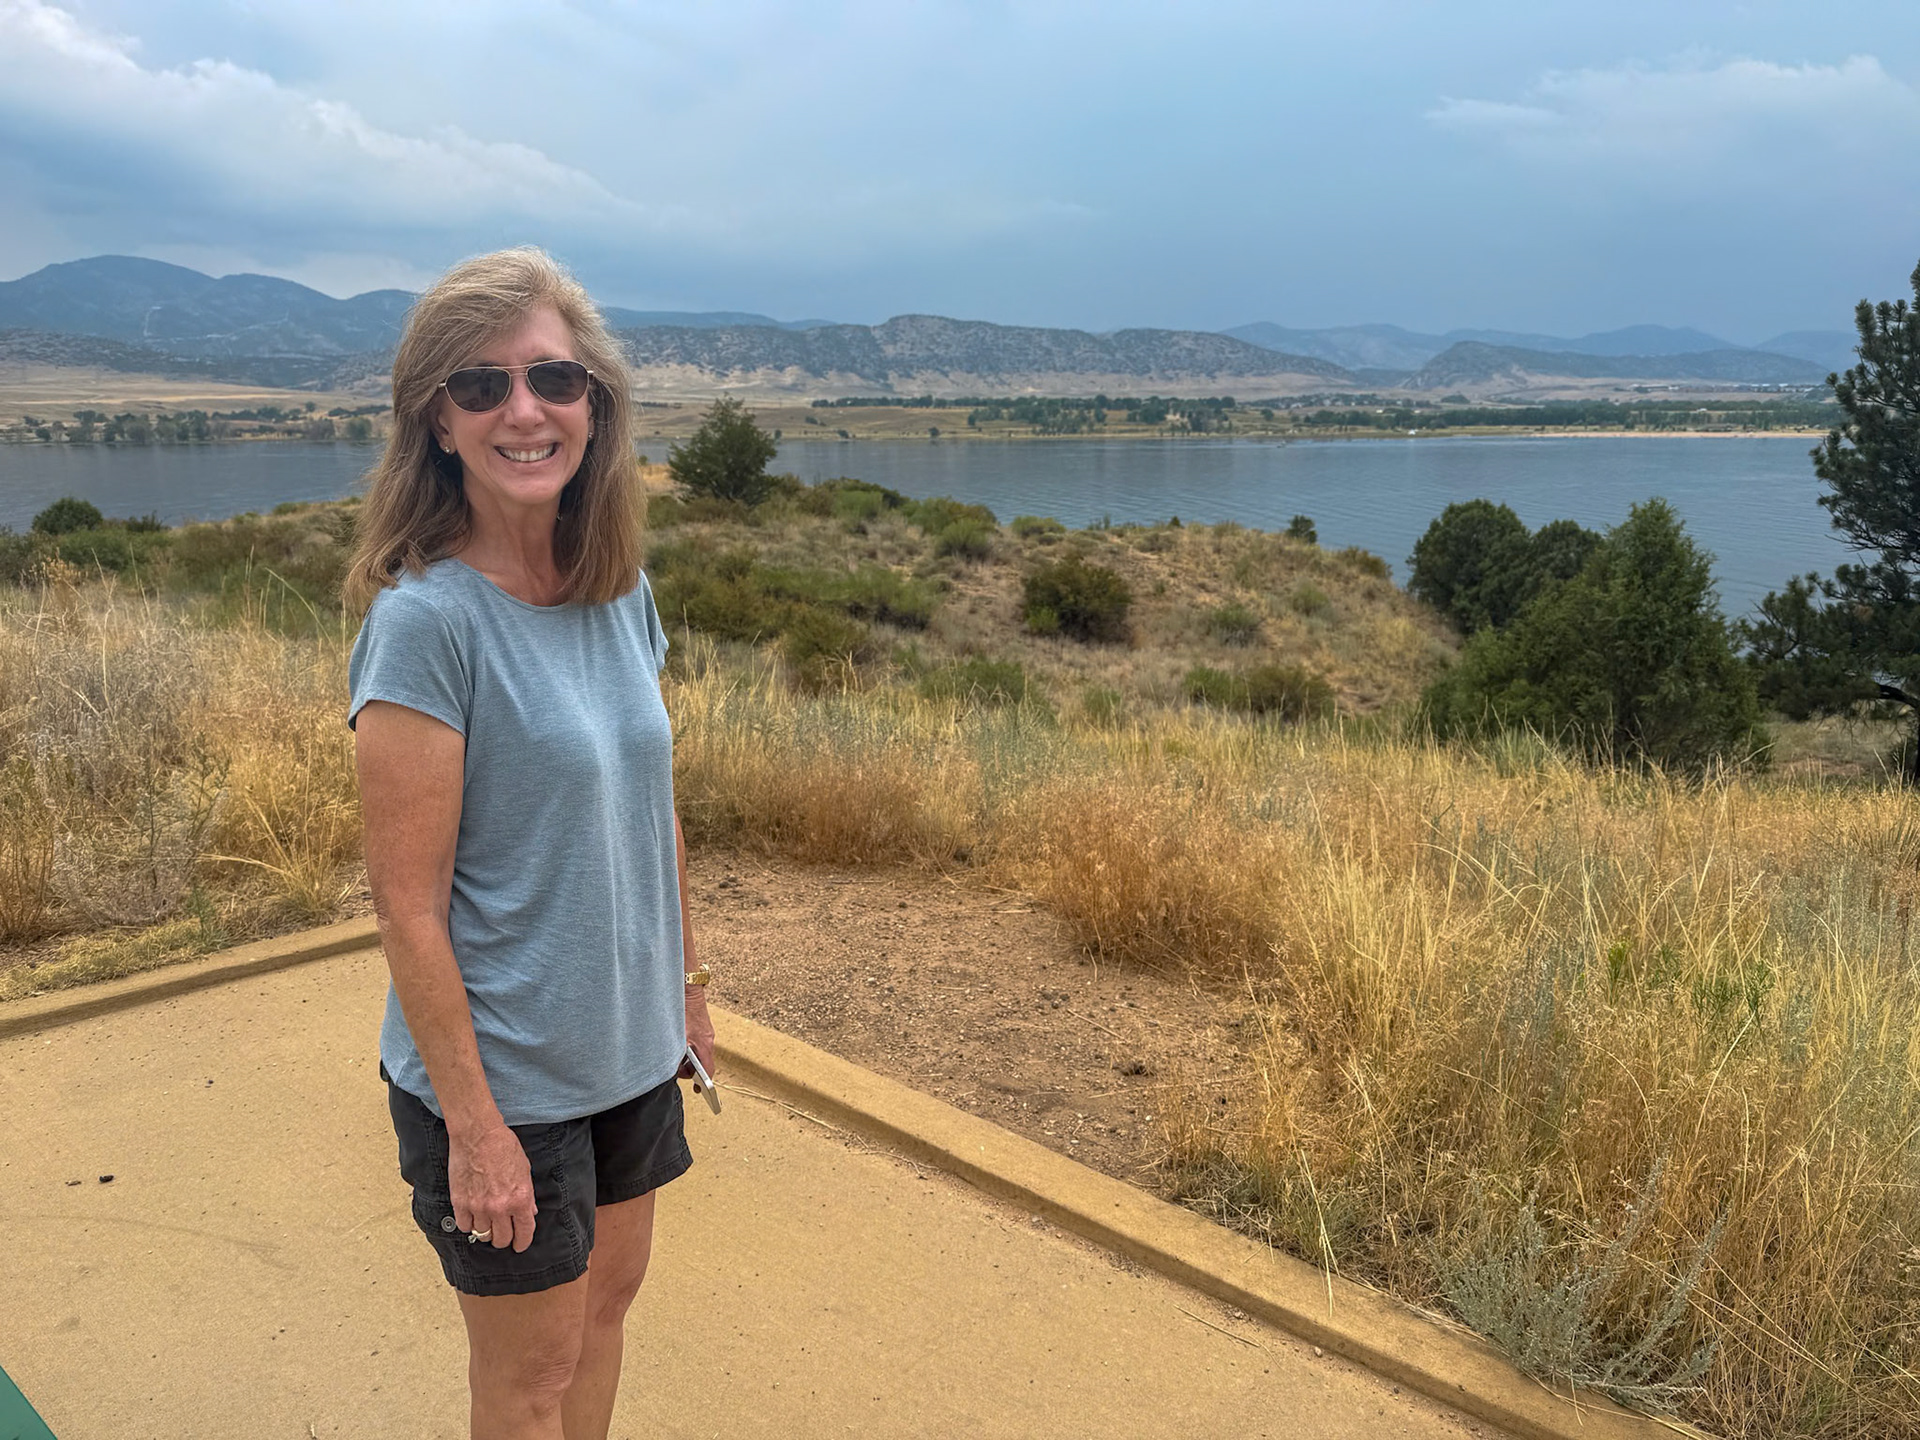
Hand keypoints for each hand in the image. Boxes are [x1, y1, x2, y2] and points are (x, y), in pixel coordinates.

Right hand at [447, 1119, 535, 1251]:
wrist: (478, 1134)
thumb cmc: (503, 1147)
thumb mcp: (525, 1170)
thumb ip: (527, 1195)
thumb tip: (529, 1213)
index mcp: (519, 1199)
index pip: (524, 1233)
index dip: (522, 1242)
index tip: (519, 1245)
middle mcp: (499, 1207)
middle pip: (501, 1239)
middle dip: (504, 1239)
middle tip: (503, 1234)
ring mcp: (478, 1206)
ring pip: (482, 1235)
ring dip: (486, 1231)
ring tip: (487, 1223)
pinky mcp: (460, 1202)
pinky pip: (464, 1226)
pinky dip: (469, 1224)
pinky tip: (472, 1216)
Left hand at [680, 986, 716, 1085]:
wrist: (687, 988)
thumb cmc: (681, 1010)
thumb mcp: (675, 1037)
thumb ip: (675, 1054)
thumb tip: (673, 1067)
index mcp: (704, 1044)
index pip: (708, 1070)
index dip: (703, 1083)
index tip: (697, 1090)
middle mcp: (707, 1039)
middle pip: (703, 1061)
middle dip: (690, 1069)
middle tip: (676, 1070)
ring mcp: (705, 1032)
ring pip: (698, 1051)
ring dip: (688, 1058)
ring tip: (675, 1056)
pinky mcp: (700, 1025)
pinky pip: (696, 1042)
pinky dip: (688, 1048)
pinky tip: (677, 1043)